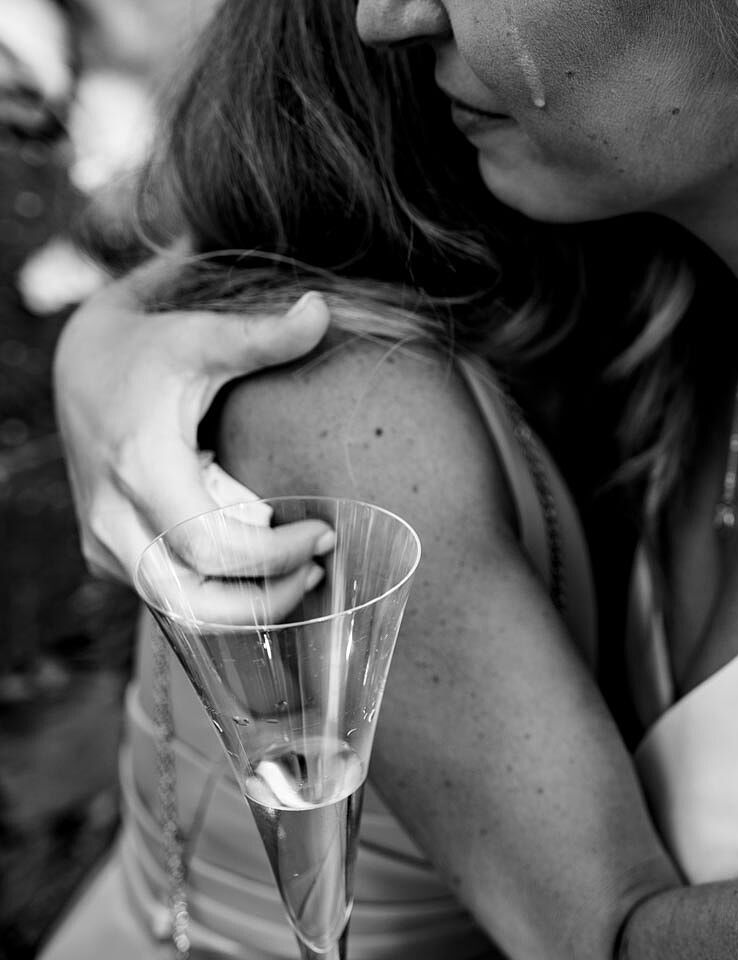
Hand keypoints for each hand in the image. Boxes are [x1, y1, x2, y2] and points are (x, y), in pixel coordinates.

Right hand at [53, 251, 334, 589]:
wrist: (76, 361)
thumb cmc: (146, 347)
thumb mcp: (199, 335)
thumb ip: (261, 334)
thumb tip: (321, 310)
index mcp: (140, 468)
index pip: (210, 549)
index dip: (275, 556)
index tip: (324, 533)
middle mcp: (113, 516)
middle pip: (192, 601)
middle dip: (265, 599)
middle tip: (319, 566)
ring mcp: (105, 540)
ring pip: (176, 610)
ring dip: (243, 608)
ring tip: (299, 573)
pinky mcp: (109, 551)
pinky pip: (165, 596)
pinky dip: (218, 597)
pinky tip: (263, 568)